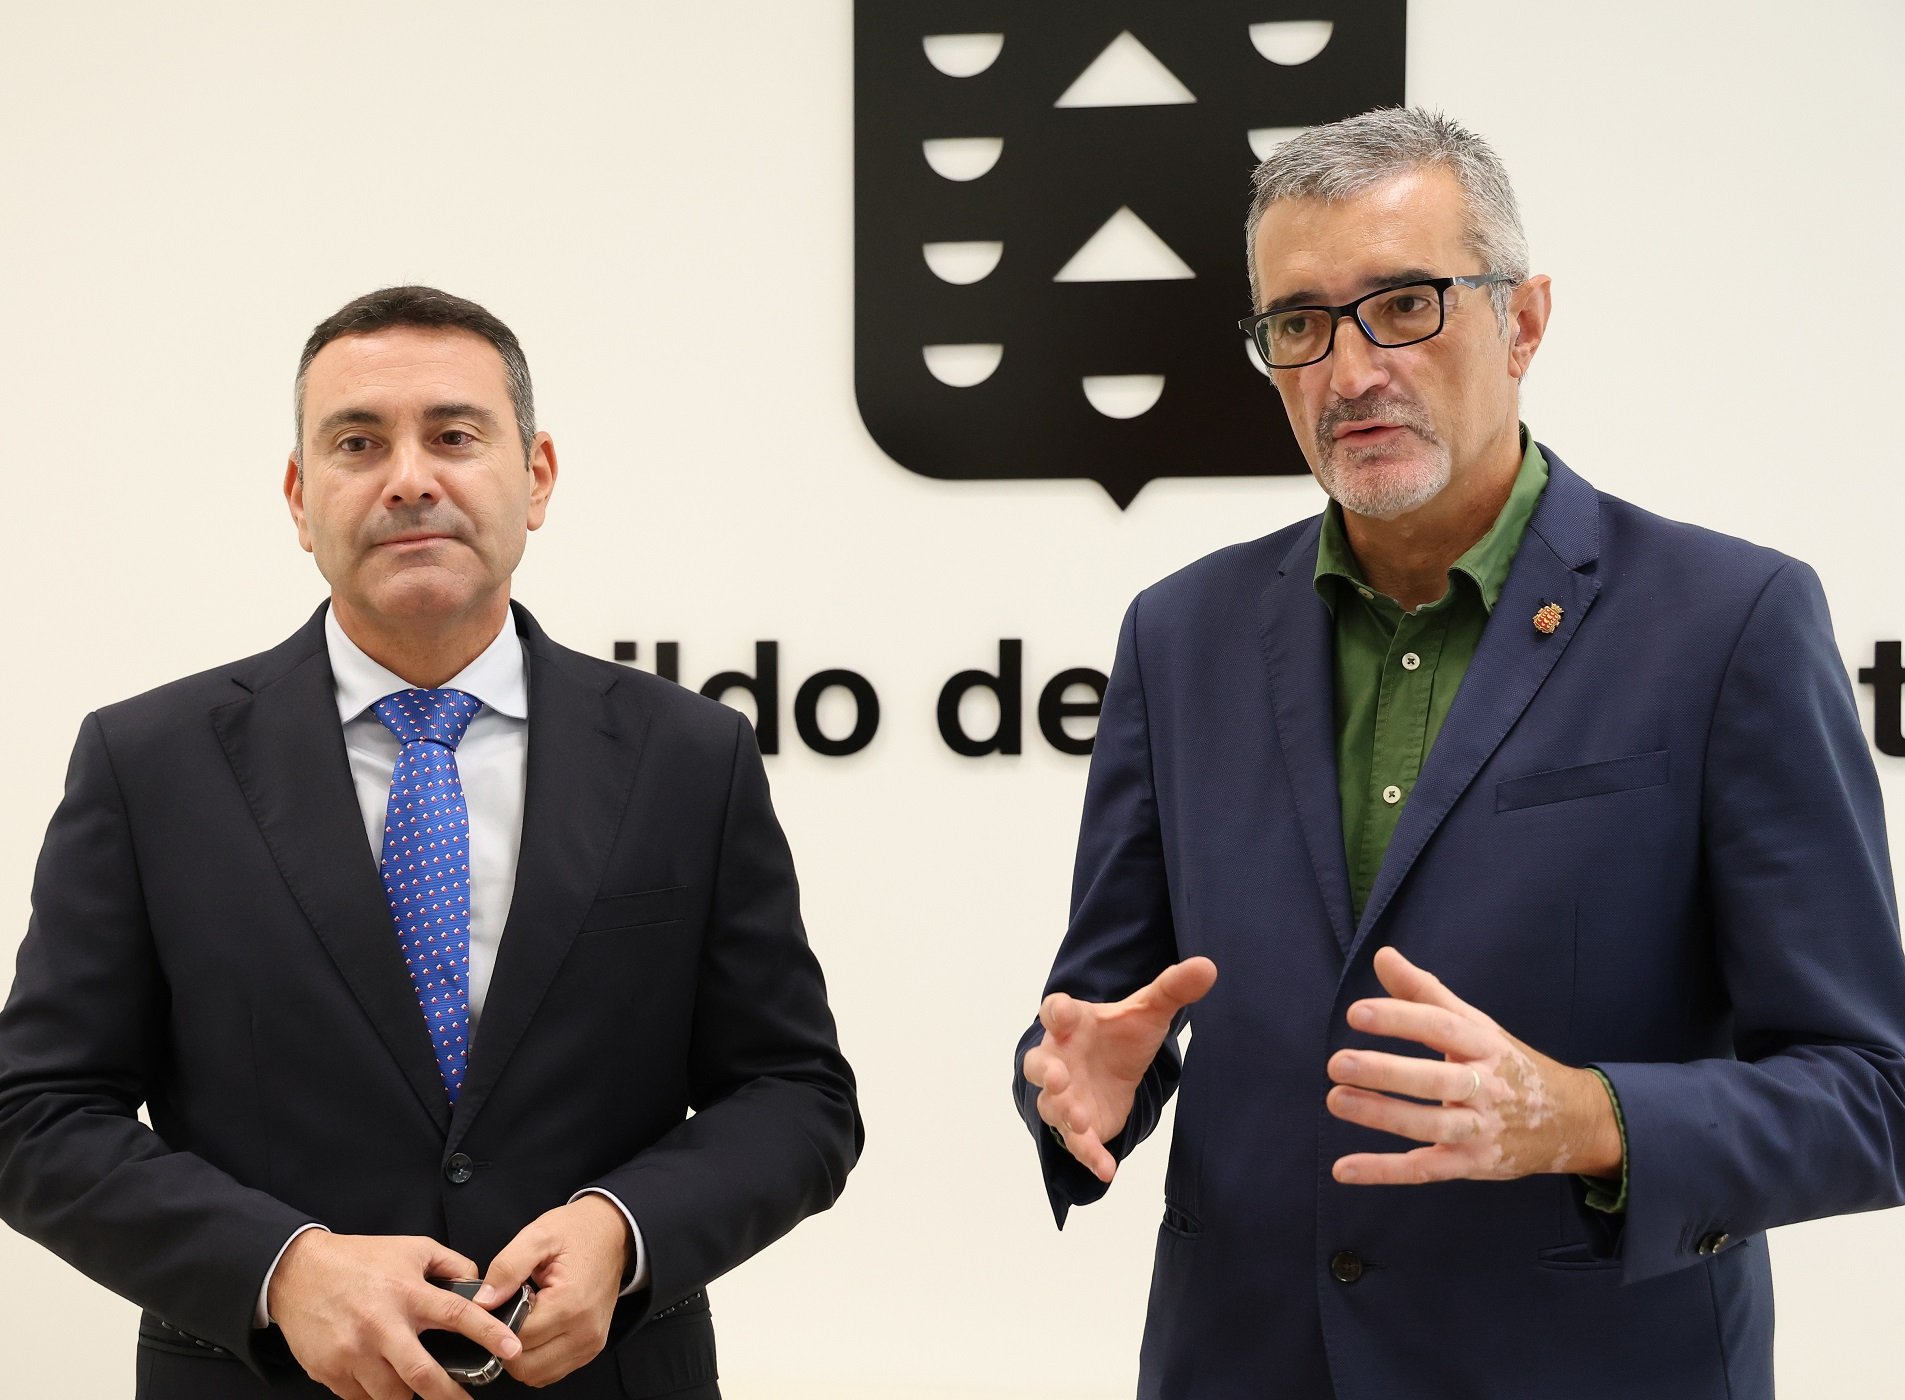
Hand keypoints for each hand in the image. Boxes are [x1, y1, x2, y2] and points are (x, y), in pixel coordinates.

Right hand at [267, 1230, 522, 1399]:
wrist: (296, 1272)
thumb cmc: (357, 1260)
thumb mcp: (411, 1249)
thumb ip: (450, 1265)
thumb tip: (481, 1286)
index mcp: (406, 1292)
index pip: (458, 1315)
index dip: (489, 1334)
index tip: (512, 1349)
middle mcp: (380, 1326)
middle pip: (423, 1374)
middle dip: (450, 1396)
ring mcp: (353, 1353)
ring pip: (392, 1395)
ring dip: (413, 1399)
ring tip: (426, 1394)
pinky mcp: (331, 1372)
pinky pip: (363, 1398)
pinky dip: (379, 1396)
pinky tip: (387, 1386)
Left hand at [477, 1196, 631, 1386]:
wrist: (614, 1233)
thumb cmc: (577, 1232)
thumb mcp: (538, 1236)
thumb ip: (507, 1268)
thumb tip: (482, 1302)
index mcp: (570, 1303)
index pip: (516, 1337)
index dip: (494, 1324)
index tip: (492, 1306)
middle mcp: (584, 1331)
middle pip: (524, 1365)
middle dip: (504, 1344)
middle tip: (504, 1315)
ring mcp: (590, 1344)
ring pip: (536, 1375)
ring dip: (519, 1356)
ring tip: (520, 1321)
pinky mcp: (591, 1349)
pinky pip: (552, 1371)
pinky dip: (536, 1360)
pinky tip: (534, 1331)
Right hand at [1023, 958, 1217, 1183]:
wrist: (1116, 1067)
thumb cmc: (1120, 1033)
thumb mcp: (1149, 1011)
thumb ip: (1172, 988)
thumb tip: (1208, 966)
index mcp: (1072, 1023)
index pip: (1056, 1012)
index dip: (1057, 1012)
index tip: (1062, 1013)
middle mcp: (1059, 1058)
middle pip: (1038, 1064)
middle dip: (1045, 1072)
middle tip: (1058, 1077)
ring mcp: (1064, 1095)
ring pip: (1051, 1107)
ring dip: (1062, 1114)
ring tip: (1080, 1120)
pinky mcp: (1079, 1126)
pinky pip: (1077, 1144)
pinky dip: (1088, 1156)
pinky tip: (1107, 1169)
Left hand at [1326, 946, 1621, 1184]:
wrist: (1571, 1122)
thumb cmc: (1507, 1064)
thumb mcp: (1475, 1024)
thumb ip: (1425, 992)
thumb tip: (1382, 955)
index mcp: (1485, 1045)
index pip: (1441, 1027)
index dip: (1400, 1019)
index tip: (1356, 1013)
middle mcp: (1487, 1087)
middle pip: (1435, 1079)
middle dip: (1386, 1072)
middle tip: (1337, 1063)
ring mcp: (1481, 1129)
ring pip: (1430, 1125)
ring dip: (1381, 1115)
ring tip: (1335, 1100)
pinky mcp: (1472, 1165)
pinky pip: (1424, 1169)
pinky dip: (1383, 1171)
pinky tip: (1342, 1169)